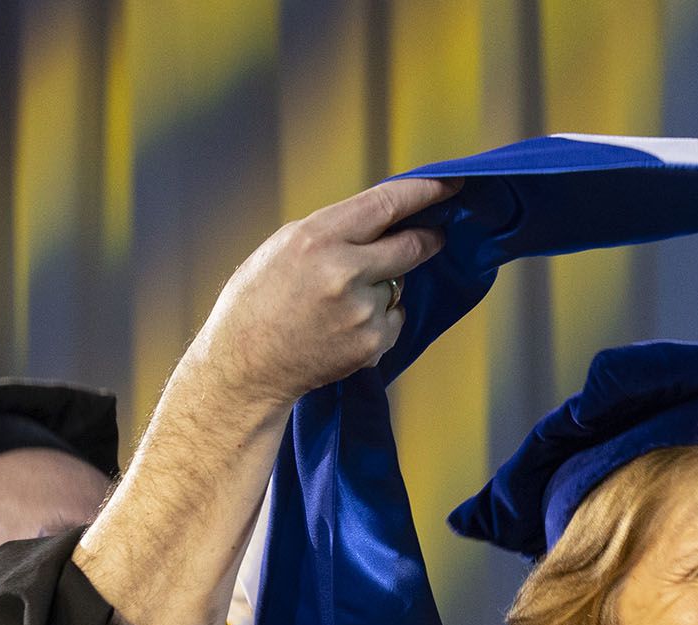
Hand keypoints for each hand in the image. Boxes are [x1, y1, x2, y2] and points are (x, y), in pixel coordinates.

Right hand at [188, 176, 460, 407]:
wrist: (246, 366)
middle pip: (411, 246)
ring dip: (383, 287)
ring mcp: (361, 311)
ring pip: (398, 286)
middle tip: (434, 234)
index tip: (452, 185)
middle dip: (427, 238)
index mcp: (317, 238)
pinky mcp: (371, 344)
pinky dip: (379, 319)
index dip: (425, 192)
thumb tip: (386, 217)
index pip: (387, 204)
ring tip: (338, 302)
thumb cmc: (259, 301)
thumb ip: (336, 230)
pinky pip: (394, 318)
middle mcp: (344, 272)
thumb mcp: (286, 246)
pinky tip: (343, 326)